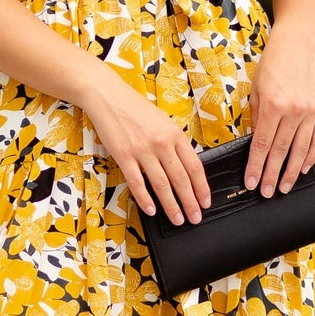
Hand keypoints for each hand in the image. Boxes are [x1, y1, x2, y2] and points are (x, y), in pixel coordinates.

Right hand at [83, 70, 211, 224]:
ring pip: (162, 185)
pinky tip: (151, 210)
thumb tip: (184, 166)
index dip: (202, 187)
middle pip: (181, 179)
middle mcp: (162, 143)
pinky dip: (145, 199)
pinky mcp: (124, 155)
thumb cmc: (135, 108)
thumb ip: (174, 143)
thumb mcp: (162, 122)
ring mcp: (143, 150)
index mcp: (175, 134)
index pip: (195, 166)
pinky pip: (137, 183)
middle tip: (195, 217)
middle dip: (190, 202)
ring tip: (177, 219)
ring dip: (171, 206)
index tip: (205, 201)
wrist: (109, 96)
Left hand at [244, 24, 314, 194]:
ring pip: (300, 150)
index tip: (252, 182)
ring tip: (285, 187)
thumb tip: (256, 145)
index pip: (263, 145)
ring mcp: (310, 112)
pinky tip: (304, 168)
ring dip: (292, 172)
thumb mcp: (255, 92)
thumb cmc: (271, 67)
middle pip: (281, 151)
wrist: (295, 47)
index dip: (257, 167)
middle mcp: (293, 110)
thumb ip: (257, 119)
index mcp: (273, 106)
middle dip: (272, 175)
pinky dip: (311, 156)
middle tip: (267, 192)